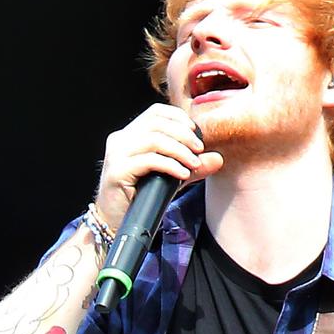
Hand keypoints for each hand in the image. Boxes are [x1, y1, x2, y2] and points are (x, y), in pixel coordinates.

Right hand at [95, 103, 223, 228]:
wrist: (118, 221)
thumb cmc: (141, 196)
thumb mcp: (171, 176)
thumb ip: (191, 165)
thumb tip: (217, 158)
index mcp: (129, 135)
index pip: (155, 112)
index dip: (178, 118)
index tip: (196, 132)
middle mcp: (120, 140)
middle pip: (156, 124)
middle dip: (183, 135)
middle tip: (200, 150)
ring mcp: (116, 155)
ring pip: (153, 140)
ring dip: (179, 150)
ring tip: (194, 163)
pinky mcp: (117, 171)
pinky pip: (149, 161)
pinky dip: (170, 165)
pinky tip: (183, 174)